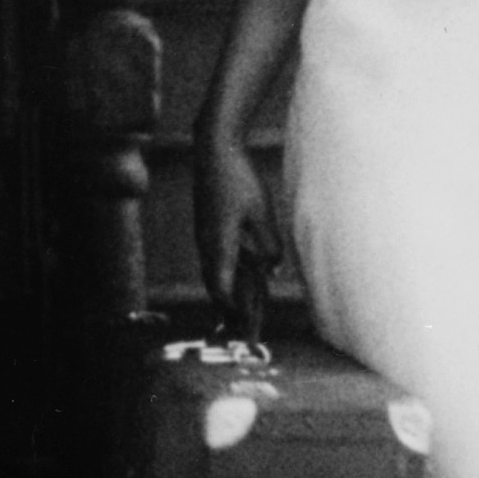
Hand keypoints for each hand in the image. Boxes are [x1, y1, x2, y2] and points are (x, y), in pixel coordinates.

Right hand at [195, 137, 278, 309]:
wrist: (214, 149)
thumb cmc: (239, 178)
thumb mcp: (262, 211)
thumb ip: (269, 244)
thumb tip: (274, 271)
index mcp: (218, 244)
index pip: (222, 289)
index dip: (234, 310)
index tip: (248, 326)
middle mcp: (206, 244)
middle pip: (216, 286)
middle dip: (230, 310)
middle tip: (247, 329)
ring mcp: (204, 235)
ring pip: (215, 272)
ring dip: (229, 291)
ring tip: (245, 309)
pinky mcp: (207, 226)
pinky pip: (216, 258)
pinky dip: (229, 272)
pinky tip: (245, 273)